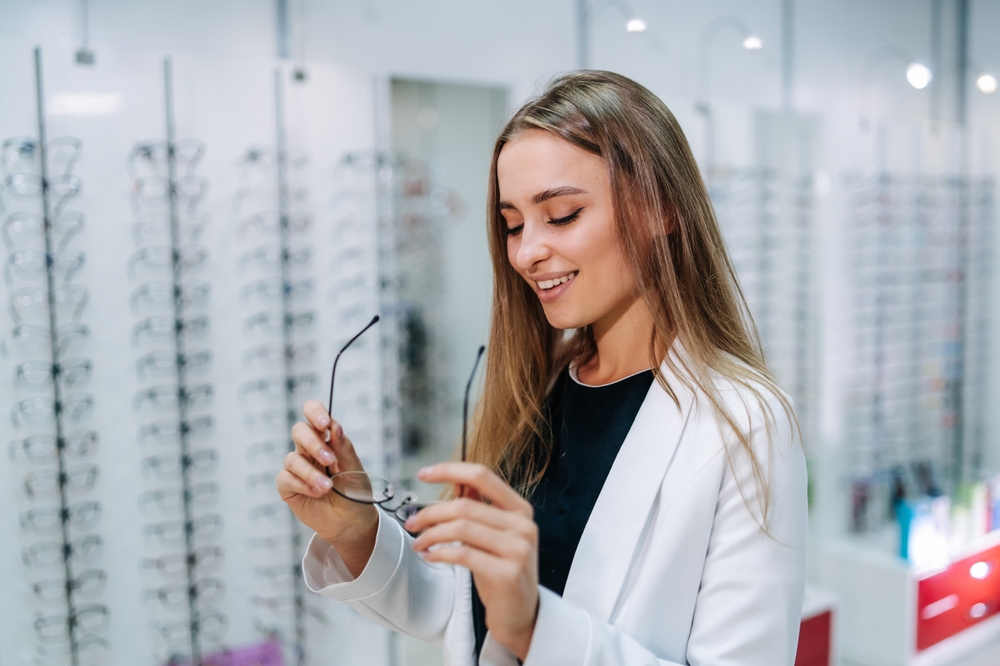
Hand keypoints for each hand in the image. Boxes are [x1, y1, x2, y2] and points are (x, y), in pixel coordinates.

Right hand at [276, 399, 377, 576]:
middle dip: (313, 443)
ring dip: (311, 472)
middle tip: (330, 459)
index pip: (314, 415)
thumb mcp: (354, 468)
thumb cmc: (355, 492)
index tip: (324, 423)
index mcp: (327, 439)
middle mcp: (309, 450)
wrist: (352, 522)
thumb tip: (334, 426)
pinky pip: (286, 478)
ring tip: (328, 488)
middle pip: (299, 431)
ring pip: (292, 458)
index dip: (315, 412)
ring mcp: (297, 468)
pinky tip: (317, 493)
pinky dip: (302, 484)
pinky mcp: (288, 487)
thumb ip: (343, 447)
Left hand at [406, 463, 538, 660]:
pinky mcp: (507, 573)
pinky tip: (431, 556)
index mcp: (520, 509)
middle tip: (412, 522)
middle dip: (431, 512)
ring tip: (419, 543)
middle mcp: (523, 525)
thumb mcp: (494, 535)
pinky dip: (440, 553)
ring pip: (461, 528)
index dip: (450, 470)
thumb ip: (479, 508)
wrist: (522, 615)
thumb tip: (457, 482)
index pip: (482, 476)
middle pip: (465, 505)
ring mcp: (518, 549)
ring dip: (431, 534)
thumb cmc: (503, 573)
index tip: (424, 473)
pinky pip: (463, 554)